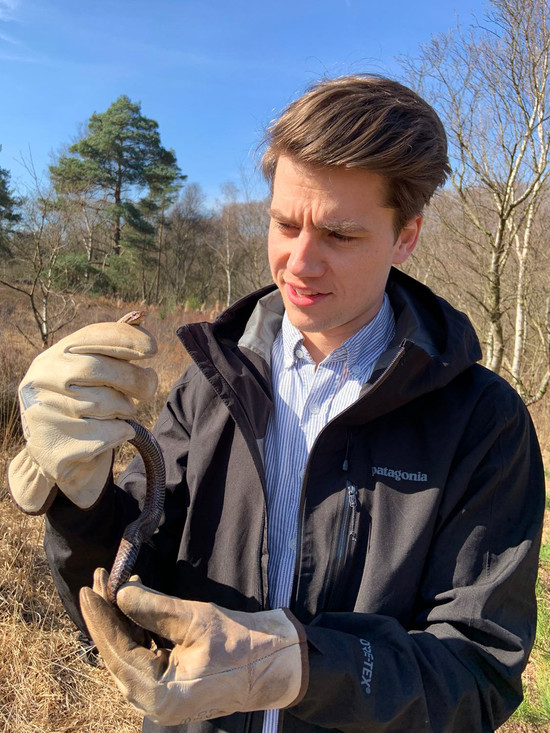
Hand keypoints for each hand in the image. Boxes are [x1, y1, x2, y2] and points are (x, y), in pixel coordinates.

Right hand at [8, 318, 156, 513]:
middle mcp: (41, 380)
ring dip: (126, 409)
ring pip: (103, 403)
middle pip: (98, 369)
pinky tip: (118, 431)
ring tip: (124, 411)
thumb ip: (115, 348)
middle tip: (148, 389)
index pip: (91, 336)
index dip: (126, 338)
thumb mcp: (93, 373)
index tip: (152, 348)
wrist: (59, 454)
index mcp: (53, 356)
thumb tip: (141, 317)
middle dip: (132, 378)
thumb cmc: (85, 404)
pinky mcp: (54, 445)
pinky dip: (122, 432)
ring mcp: (43, 412)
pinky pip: (105, 434)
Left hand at [80, 570, 308, 726]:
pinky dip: (138, 629)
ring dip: (121, 619)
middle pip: (118, 653)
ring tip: (113, 584)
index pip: (117, 652)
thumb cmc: (241, 644)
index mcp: (159, 696)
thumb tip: (121, 592)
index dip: (101, 618)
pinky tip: (134, 603)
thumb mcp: (196, 620)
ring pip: (129, 652)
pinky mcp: (170, 684)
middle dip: (108, 615)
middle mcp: (154, 702)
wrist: (277, 664)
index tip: (88, 589)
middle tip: (99, 579)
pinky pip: (144, 654)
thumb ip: (155, 608)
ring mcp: (162, 695)